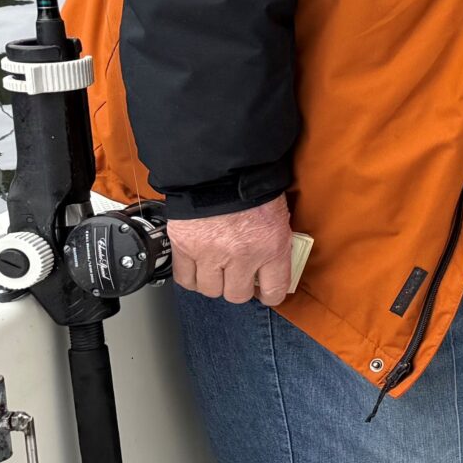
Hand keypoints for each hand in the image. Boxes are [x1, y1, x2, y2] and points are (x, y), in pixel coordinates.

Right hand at [168, 197, 295, 305]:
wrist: (219, 167)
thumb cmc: (252, 186)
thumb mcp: (278, 216)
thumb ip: (275, 245)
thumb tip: (270, 267)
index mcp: (271, 248)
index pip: (274, 291)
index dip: (269, 294)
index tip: (265, 292)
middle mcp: (241, 256)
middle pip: (237, 295)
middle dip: (238, 288)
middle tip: (238, 276)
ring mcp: (210, 254)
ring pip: (210, 290)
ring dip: (214, 283)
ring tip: (217, 269)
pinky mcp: (184, 247)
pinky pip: (184, 279)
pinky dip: (191, 277)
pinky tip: (198, 268)